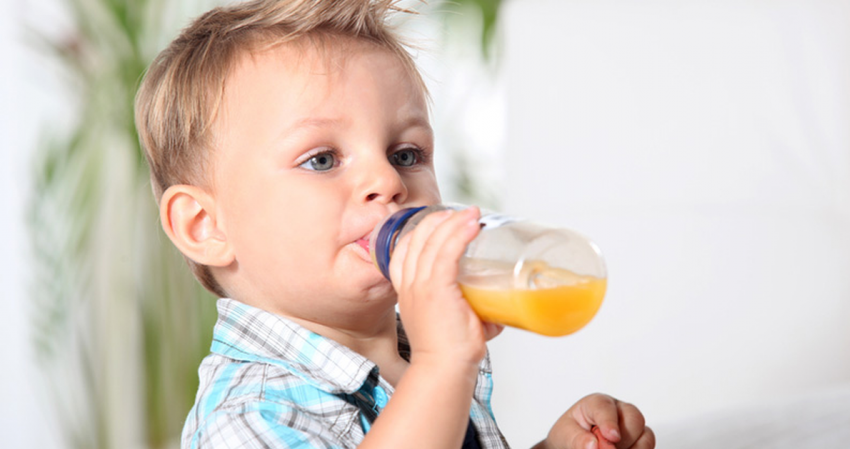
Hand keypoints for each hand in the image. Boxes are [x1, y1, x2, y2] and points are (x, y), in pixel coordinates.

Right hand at [389, 206, 497, 366]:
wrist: (444, 371)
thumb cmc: (450, 353)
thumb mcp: (452, 322)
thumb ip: (472, 312)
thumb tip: (499, 310)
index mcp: (407, 290)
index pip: (404, 248)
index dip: (422, 228)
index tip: (443, 220)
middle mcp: (410, 284)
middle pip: (418, 238)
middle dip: (440, 219)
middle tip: (464, 213)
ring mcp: (421, 286)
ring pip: (433, 241)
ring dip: (454, 222)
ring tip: (473, 213)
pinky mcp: (436, 290)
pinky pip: (445, 253)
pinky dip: (459, 235)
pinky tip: (472, 225)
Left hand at [535, 393, 654, 448]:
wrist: (574, 443)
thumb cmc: (571, 434)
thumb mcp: (565, 435)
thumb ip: (577, 439)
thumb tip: (593, 445)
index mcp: (596, 403)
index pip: (605, 407)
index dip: (609, 422)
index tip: (612, 437)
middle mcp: (618, 410)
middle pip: (633, 418)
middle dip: (624, 438)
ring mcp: (631, 425)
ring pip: (645, 435)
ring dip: (633, 448)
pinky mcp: (639, 439)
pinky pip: (647, 446)